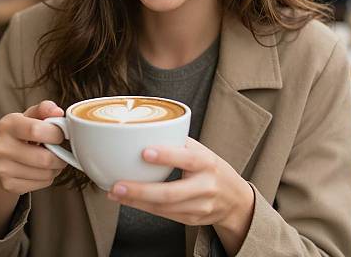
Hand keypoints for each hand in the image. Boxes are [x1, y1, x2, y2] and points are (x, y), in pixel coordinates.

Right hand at [0, 100, 67, 194]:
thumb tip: (58, 112)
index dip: (56, 134)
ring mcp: (2, 168)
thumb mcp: (31, 115)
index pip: (36, 130)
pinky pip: (41, 184)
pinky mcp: (8, 184)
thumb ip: (44, 109)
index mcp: (8, 124)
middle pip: (44, 158)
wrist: (1, 156)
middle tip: (61, 150)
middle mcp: (1, 147)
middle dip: (60, 155)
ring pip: (45, 173)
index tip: (61, 134)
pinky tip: (43, 169)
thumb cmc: (22, 132)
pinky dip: (48, 177)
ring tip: (52, 159)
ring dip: (56, 167)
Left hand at [107, 137, 253, 253]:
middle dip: (140, 191)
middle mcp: (204, 186)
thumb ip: (177, 142)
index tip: (144, 152)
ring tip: (115, 192)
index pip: (186, 158)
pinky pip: (164, 215)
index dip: (166, 156)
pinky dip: (143, 207)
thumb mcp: (200, 151)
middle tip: (117, 185)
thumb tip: (144, 130)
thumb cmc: (210, 168)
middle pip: (170, 193)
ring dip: (136, 201)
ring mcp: (198, 207)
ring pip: (164, 208)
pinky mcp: (191, 220)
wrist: (235, 199)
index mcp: (206, 162)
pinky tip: (128, 200)